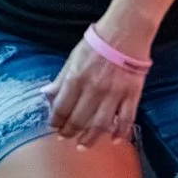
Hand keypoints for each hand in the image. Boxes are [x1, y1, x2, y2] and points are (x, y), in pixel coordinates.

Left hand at [47, 27, 148, 146]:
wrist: (125, 32)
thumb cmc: (97, 44)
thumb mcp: (73, 58)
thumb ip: (60, 79)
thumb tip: (45, 95)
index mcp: (76, 79)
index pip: (61, 108)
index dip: (55, 121)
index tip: (53, 126)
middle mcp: (94, 90)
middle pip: (78, 120)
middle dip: (69, 132)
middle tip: (65, 137)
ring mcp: (114, 94)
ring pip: (100, 125)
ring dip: (89, 139)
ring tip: (82, 145)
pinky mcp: (131, 95)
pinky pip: (126, 120)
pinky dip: (120, 133)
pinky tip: (114, 141)